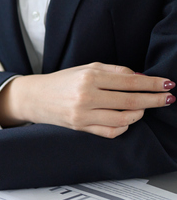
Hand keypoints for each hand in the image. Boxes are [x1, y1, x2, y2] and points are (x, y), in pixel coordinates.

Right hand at [0, 62, 174, 137]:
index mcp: (89, 77)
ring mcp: (83, 114)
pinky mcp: (81, 127)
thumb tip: (142, 78)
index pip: (130, 81)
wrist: (35, 97)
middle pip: (131, 100)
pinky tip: (126, 120)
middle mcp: (86, 96)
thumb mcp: (86, 67)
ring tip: (143, 108)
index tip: (168, 85)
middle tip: (167, 98)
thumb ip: (115, 71)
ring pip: (124, 119)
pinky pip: (111, 132)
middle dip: (154, 100)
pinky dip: (123, 127)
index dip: (153, 84)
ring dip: (139, 114)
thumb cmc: (61, 81)